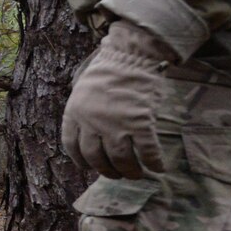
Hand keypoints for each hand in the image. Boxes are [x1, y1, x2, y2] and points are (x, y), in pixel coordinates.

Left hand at [62, 22, 170, 178]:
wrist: (130, 55)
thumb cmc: (108, 72)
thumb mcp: (82, 91)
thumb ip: (82, 113)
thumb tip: (89, 137)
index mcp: (75, 113)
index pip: (72, 146)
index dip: (80, 160)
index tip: (88, 168)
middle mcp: (92, 122)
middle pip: (96, 157)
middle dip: (107, 171)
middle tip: (117, 175)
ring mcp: (116, 123)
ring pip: (121, 159)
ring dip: (130, 171)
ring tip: (136, 174)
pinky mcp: (140, 122)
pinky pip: (147, 151)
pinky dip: (153, 162)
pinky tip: (158, 167)